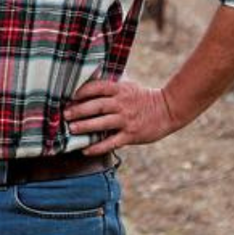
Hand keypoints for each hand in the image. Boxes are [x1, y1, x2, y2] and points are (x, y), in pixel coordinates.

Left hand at [63, 78, 178, 155]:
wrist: (168, 110)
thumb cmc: (144, 98)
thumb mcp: (128, 86)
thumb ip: (111, 87)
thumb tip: (89, 84)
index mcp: (120, 90)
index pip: (97, 88)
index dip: (82, 91)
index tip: (70, 96)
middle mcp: (122, 104)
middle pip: (97, 106)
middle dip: (79, 110)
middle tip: (65, 114)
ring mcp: (126, 120)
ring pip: (102, 123)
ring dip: (85, 126)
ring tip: (72, 129)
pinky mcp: (131, 135)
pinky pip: (111, 142)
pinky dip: (97, 147)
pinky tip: (86, 150)